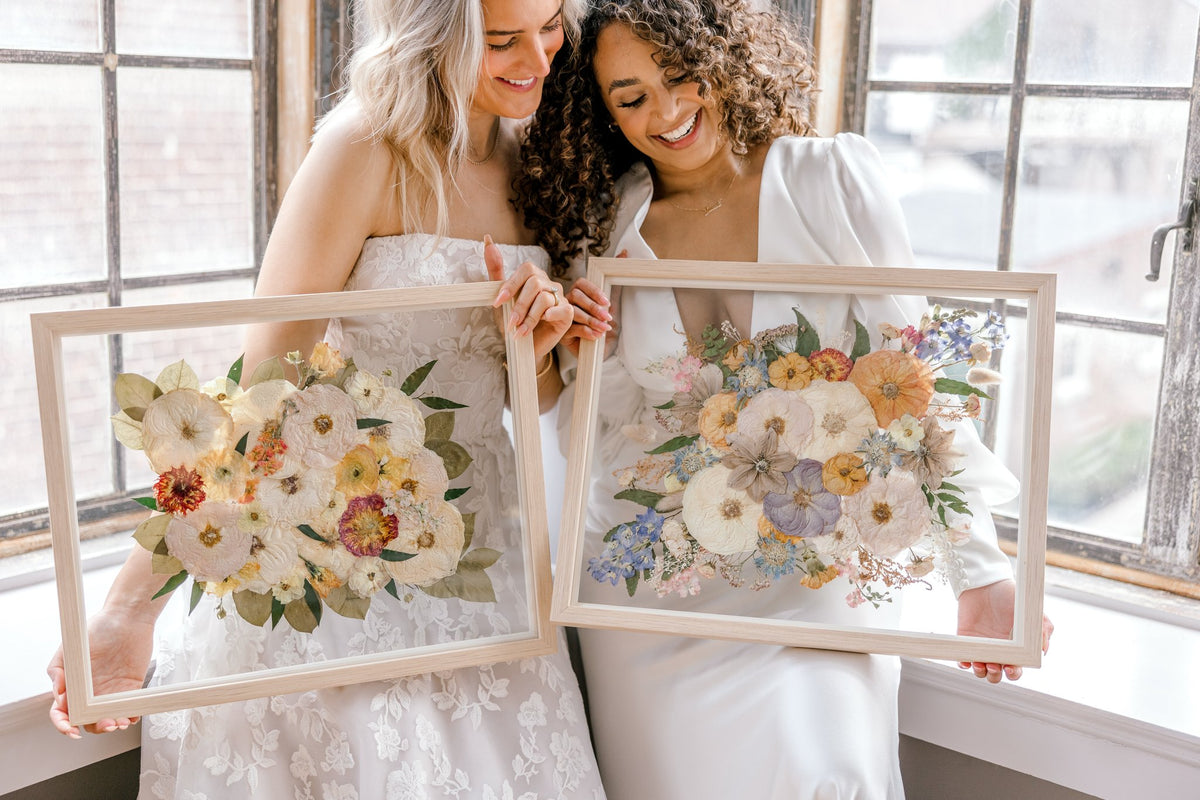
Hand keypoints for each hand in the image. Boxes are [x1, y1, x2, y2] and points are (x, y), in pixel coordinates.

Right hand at [47, 610, 155, 736]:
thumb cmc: (97, 628)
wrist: (127, 617)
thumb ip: (58, 672)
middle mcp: (90, 692)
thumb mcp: (70, 648)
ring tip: (120, 721)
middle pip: (87, 721)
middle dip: (95, 727)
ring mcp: (110, 691)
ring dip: (113, 725)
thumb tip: (58, 695)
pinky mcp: (130, 687)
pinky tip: (132, 716)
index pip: (62, 712)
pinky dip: (131, 716)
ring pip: (108, 718)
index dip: (64, 724)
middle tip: (105, 723)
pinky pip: (129, 707)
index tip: (71, 729)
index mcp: (72, 685)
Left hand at [486, 235, 573, 361]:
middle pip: (535, 284)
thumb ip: (496, 270)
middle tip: (511, 322)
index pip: (526, 270)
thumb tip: (487, 240)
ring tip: (520, 331)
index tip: (497, 303)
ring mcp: (560, 298)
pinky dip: (550, 315)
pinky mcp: (567, 314)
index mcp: (534, 277)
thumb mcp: (500, 297)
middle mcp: (548, 284)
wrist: (522, 346)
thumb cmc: (512, 321)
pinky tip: (542, 323)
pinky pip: (562, 308)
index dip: (511, 286)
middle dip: (520, 305)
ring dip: (529, 317)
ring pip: (545, 298)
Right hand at [560, 250, 624, 358]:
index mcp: (579, 292)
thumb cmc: (604, 324)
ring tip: (604, 328)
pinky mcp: (562, 333)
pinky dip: (585, 332)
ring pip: (573, 313)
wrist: (602, 349)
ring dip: (591, 320)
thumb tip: (624, 253)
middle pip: (576, 297)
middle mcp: (568, 302)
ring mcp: (563, 317)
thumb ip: (615, 282)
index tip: (607, 301)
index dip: (594, 291)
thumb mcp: (611, 303)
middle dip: (593, 307)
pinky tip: (596, 335)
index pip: (581, 284)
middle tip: (608, 317)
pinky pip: (571, 329)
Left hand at [956, 578, 1052, 683]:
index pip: (1016, 668)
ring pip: (981, 670)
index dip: (1014, 673)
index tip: (1011, 668)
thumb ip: (1042, 629)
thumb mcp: (1031, 610)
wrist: (985, 581)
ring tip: (980, 663)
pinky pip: (963, 658)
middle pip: (997, 674)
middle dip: (996, 675)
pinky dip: (963, 663)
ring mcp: (981, 645)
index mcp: (1016, 646)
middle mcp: (999, 649)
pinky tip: (965, 661)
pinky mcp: (966, 640)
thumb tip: (1043, 651)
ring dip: (981, 672)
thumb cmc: (1010, 594)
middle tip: (995, 666)